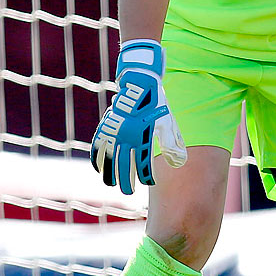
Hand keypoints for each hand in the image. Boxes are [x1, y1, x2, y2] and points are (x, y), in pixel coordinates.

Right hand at [90, 39, 186, 194]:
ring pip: (108, 158)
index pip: (144, 163)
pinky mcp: (105, 126)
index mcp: (143, 136)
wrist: (139, 84)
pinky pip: (97, 146)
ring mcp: (113, 132)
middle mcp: (127, 136)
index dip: (146, 175)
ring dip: (108, 173)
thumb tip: (178, 164)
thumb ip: (172, 144)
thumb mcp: (168, 123)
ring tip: (110, 184)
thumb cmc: (157, 105)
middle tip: (127, 192)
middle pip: (124, 165)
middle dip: (126, 181)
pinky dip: (97, 158)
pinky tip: (98, 168)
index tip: (149, 183)